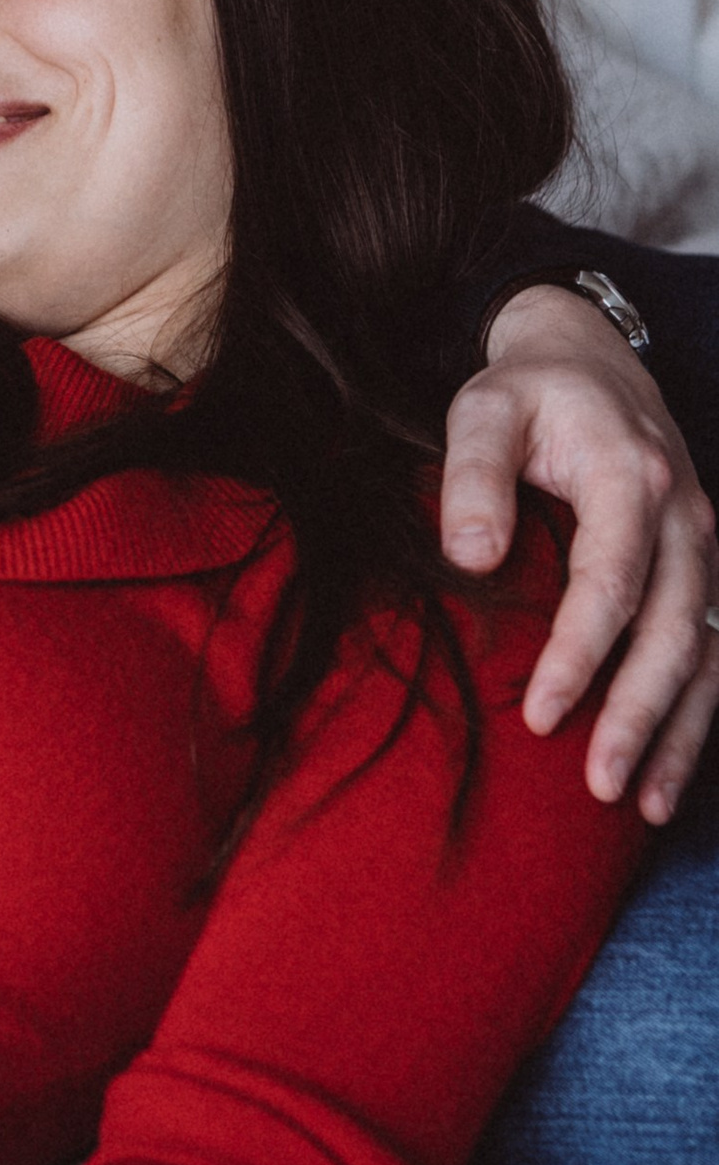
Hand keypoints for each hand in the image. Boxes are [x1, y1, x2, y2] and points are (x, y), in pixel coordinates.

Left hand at [443, 286, 718, 816]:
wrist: (592, 360)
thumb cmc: (528, 393)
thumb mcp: (483, 409)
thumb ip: (473, 476)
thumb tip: (470, 558)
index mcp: (630, 476)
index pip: (612, 582)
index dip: (580, 654)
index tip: (542, 714)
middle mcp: (685, 517)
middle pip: (674, 631)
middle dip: (638, 713)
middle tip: (595, 783)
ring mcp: (704, 548)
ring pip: (707, 654)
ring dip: (679, 733)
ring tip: (638, 804)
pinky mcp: (703, 572)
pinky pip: (713, 654)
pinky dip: (696, 719)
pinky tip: (662, 778)